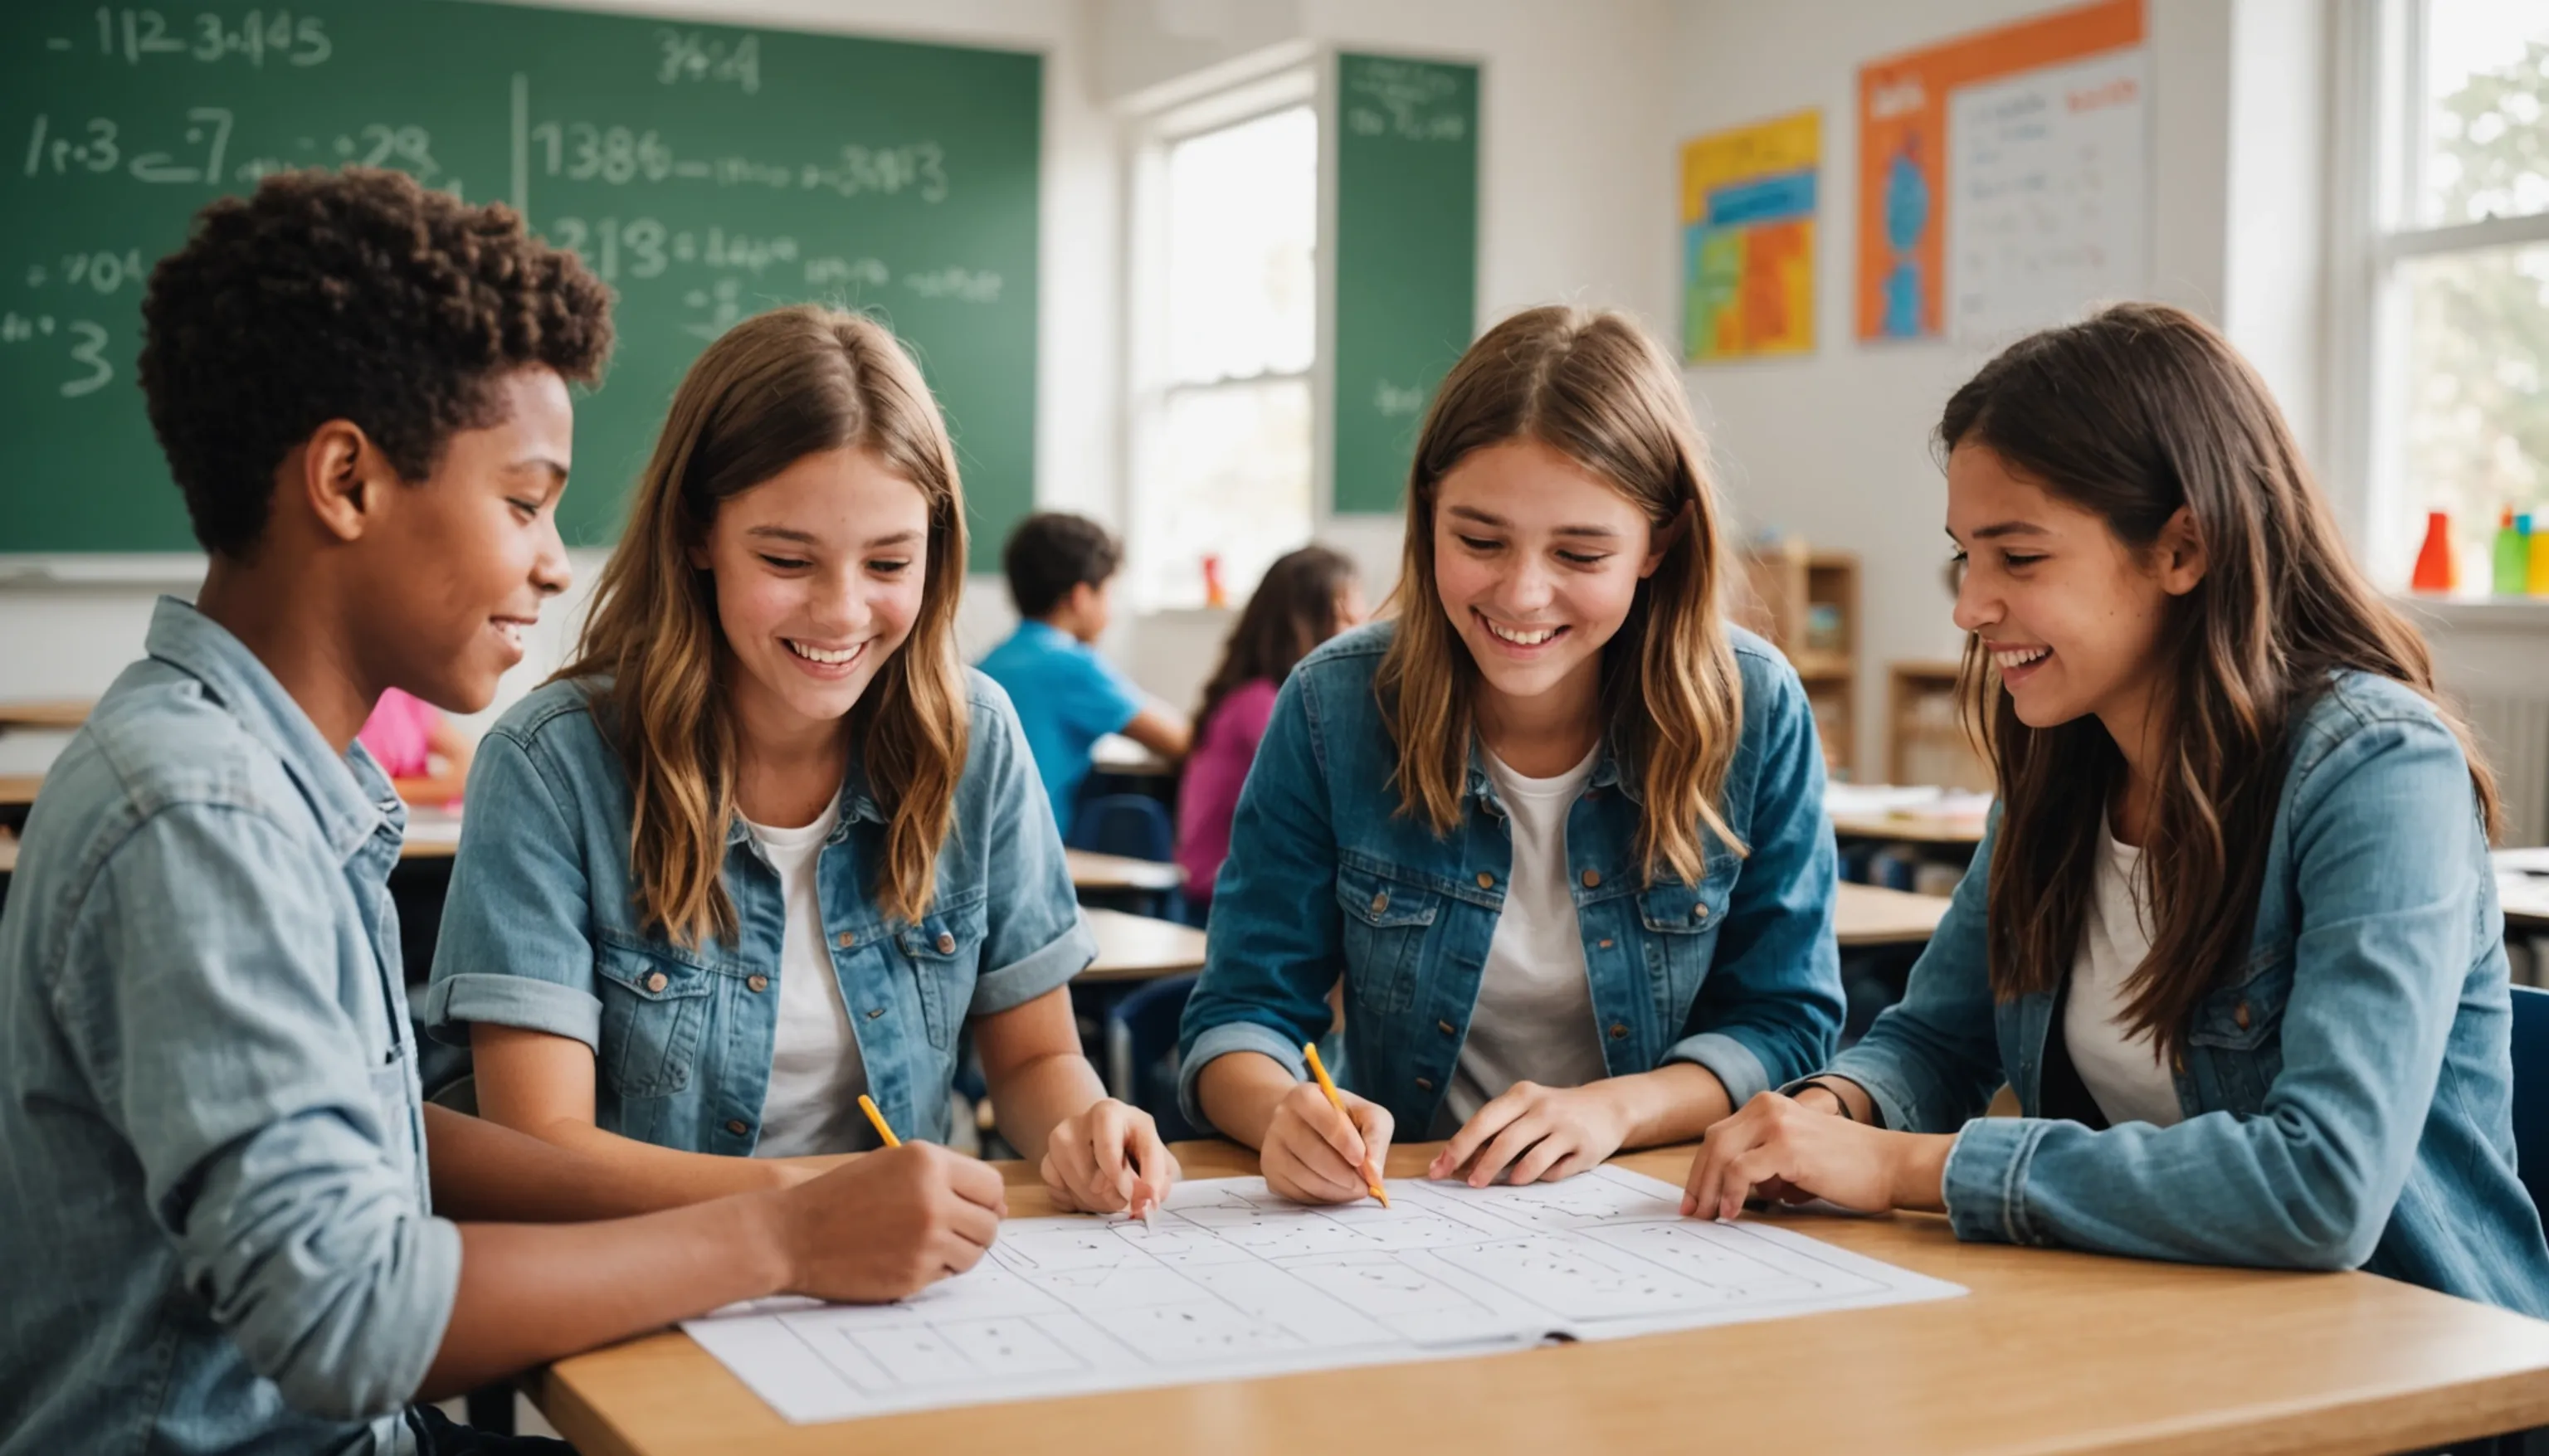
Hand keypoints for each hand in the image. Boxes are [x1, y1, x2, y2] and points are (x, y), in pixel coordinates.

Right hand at [774, 1142, 1007, 1301]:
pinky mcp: (915, 1275)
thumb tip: (1001, 1206)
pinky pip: (947, 1275)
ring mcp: (926, 1240)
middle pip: (990, 1224)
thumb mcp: (893, 1164)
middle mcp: (933, 1199)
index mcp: (928, 1163)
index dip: (988, 1200)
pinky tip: (905, 1257)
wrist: (792, 1234)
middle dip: (976, 1229)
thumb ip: (945, 1176)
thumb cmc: (842, 1196)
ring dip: (959, 1252)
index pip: (992, 1186)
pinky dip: (935, 1270)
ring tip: (924, 1244)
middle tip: (949, 1230)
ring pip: (974, 1253)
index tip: (974, 1208)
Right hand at [1040, 1098, 1180, 1215]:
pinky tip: (1088, 1192)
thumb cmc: (1138, 1152)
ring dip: (1097, 1202)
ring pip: (1076, 1184)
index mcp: (1111, 1112)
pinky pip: (1058, 1190)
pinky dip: (1075, 1201)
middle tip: (1126, 1201)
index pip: (1109, 1149)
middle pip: (1092, 1173)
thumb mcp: (1160, 1161)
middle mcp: (1080, 1120)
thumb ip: (1160, 1181)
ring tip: (1110, 1197)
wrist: (1106, 1141)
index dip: (1125, 1181)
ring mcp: (1060, 1139)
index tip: (1142, 1200)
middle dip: (1115, 1196)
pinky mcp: (1047, 1159)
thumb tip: (1147, 1202)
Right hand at [1261, 1080, 1391, 1204]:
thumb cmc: (1344, 1119)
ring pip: (1303, 1177)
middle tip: (1365, 1187)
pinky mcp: (1270, 1172)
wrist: (1307, 1124)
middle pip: (1312, 1152)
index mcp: (1305, 1096)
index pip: (1324, 1119)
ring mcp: (1271, 1147)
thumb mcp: (1368, 1115)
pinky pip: (1296, 1194)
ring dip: (1335, 1190)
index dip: (1344, 1142)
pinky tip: (1335, 1191)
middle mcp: (1282, 1119)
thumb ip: (1376, 1136)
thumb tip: (1373, 1173)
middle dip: (1344, 1175)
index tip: (1361, 1159)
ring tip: (1354, 1190)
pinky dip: (1322, 1198)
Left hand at [1428, 1081, 1629, 1187]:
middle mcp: (1542, 1107)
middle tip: (1467, 1184)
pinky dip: (1538, 1178)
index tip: (1438, 1168)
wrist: (1608, 1107)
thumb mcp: (1526, 1111)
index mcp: (1520, 1095)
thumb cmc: (1555, 1113)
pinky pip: (1554, 1170)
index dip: (1458, 1147)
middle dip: (1479, 1166)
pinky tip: (1530, 1179)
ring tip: (1496, 1184)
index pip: (1481, 1122)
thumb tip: (1457, 1161)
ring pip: (1528, 1157)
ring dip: (1506, 1175)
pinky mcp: (1584, 1146)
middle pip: (1502, 1140)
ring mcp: (1564, 1126)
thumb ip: (1497, 1131)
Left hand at [1681, 1091, 1947, 1220]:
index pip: (1720, 1136)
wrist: (1890, 1165)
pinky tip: (1733, 1212)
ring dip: (1709, 1190)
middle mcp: (1768, 1107)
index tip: (1694, 1199)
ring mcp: (1777, 1124)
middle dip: (1698, 1181)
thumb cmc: (1848, 1167)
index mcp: (1769, 1106)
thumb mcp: (1796, 1157)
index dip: (1701, 1169)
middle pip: (1714, 1143)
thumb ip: (1764, 1164)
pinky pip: (1741, 1171)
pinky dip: (1730, 1193)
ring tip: (1709, 1216)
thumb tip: (1729, 1192)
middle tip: (1692, 1213)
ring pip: (1721, 1155)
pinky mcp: (1786, 1146)